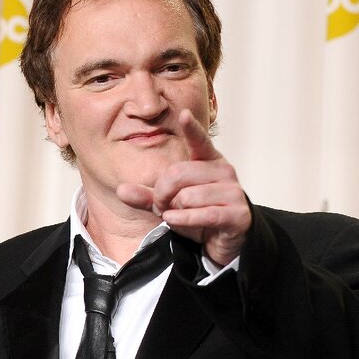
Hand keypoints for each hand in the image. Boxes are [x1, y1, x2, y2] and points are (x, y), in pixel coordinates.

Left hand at [117, 109, 249, 265]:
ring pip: (188, 195)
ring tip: (178, 216)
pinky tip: (175, 221)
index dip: (192, 128)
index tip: (183, 114)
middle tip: (162, 207)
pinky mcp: (237, 213)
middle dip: (162, 193)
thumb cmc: (198, 217)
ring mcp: (233, 191)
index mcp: (209, 161)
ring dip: (175, 210)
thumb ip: (147, 196)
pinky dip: (183, 219)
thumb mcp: (169, 204)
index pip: (200, 141)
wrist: (223, 243)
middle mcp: (223, 171)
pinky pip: (203, 213)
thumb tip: (121, 190)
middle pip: (178, 173)